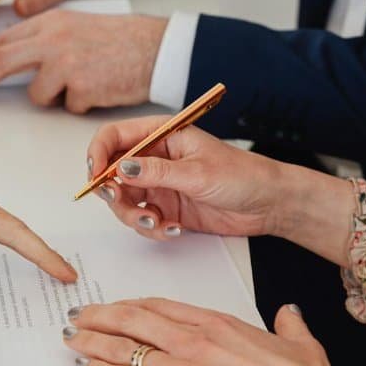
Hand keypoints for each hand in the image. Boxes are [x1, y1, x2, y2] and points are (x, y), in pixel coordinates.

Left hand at [0, 10, 166, 111]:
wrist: (154, 48)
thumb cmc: (119, 40)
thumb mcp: (75, 27)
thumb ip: (44, 39)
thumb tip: (13, 59)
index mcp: (50, 22)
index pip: (4, 40)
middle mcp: (53, 40)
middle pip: (1, 62)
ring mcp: (66, 64)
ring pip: (37, 95)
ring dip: (54, 98)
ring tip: (82, 84)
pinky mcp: (81, 88)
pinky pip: (67, 107)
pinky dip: (81, 104)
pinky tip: (100, 88)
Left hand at [64, 299, 365, 365]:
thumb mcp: (301, 344)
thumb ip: (287, 326)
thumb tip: (287, 315)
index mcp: (217, 322)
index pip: (159, 306)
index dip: (130, 306)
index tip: (115, 306)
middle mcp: (193, 339)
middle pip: (131, 319)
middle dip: (99, 316)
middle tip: (80, 315)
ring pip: (121, 346)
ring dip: (90, 341)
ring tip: (72, 338)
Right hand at [85, 116, 354, 264]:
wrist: (269, 204)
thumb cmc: (243, 175)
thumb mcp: (197, 172)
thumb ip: (156, 172)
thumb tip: (121, 168)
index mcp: (161, 135)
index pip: (114, 137)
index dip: (98, 154)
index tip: (96, 175)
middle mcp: (155, 159)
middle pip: (112, 173)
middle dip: (113, 193)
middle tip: (125, 204)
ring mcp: (159, 185)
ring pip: (124, 201)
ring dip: (134, 216)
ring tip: (156, 223)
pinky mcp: (167, 208)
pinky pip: (143, 220)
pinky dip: (152, 229)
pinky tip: (173, 230)